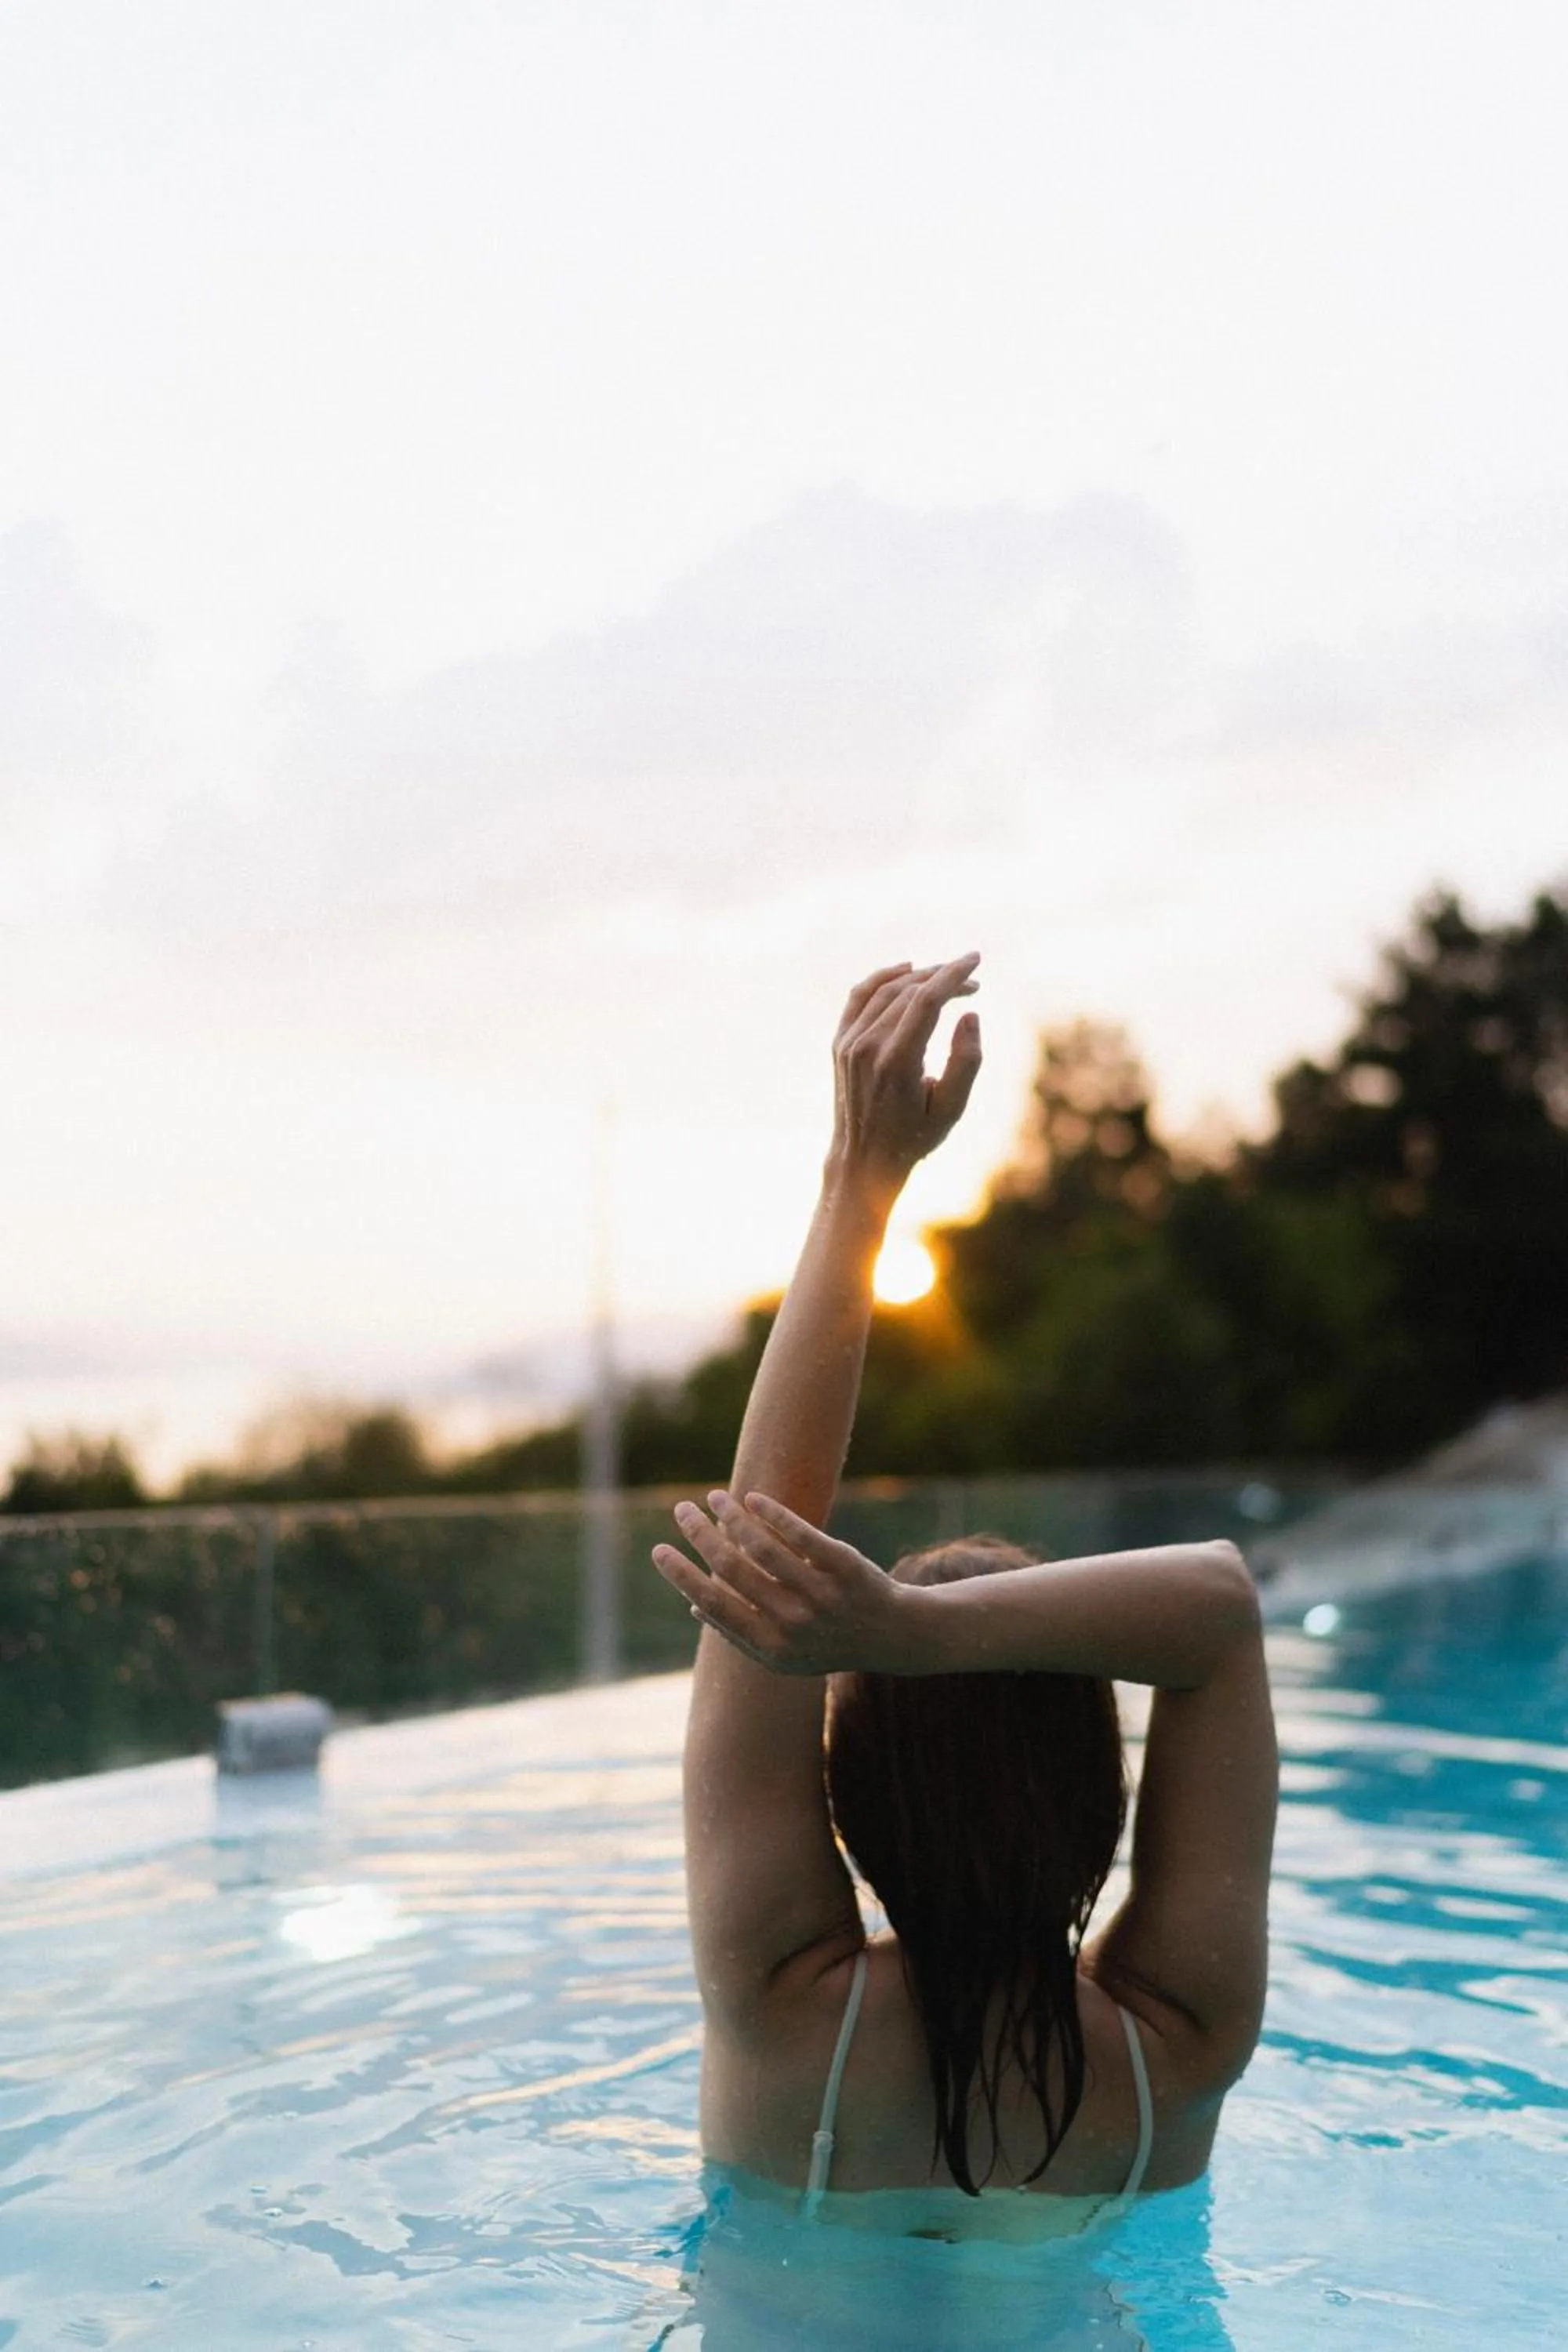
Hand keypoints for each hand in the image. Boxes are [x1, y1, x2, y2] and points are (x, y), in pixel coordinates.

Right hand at [652, 1489, 918, 1675]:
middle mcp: (794, 1623)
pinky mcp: (845, 1566)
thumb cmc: (829, 1642)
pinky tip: (753, 1498)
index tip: (658, 1548)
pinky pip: (802, 1533)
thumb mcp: (786, 1655)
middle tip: (682, 1510)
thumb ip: (742, 1634)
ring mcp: (821, 1594)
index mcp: (771, 1647)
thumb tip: (695, 1606)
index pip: (715, 1604)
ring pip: (763, 1547)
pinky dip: (772, 1513)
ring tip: (715, 1497)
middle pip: (733, 1570)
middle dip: (700, 1535)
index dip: (682, 1575)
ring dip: (731, 1516)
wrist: (893, 1635)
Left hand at [829, 956, 981, 1195]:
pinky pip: (859, 997)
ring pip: (886, 990)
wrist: (863, 1160)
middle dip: (944, 978)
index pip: (926, 1000)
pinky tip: (906, 969)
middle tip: (973, 981)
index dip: (953, 975)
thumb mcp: (952, 1109)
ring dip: (920, 976)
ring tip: (948, 977)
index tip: (975, 960)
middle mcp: (867, 1047)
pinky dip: (882, 978)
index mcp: (896, 1063)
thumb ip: (966, 1061)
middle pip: (909, 990)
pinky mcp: (839, 1044)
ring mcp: (848, 1044)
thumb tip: (970, 1014)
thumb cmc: (914, 1137)